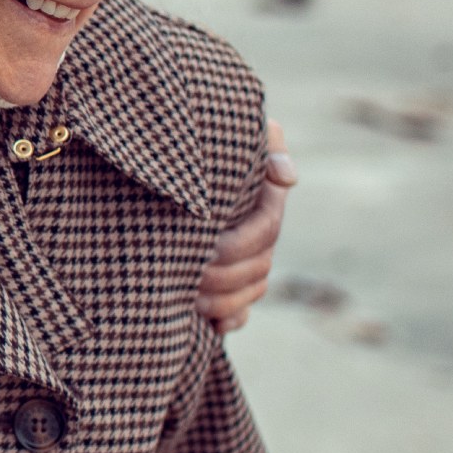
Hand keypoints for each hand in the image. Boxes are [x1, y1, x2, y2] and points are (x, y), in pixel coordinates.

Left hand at [197, 118, 295, 332]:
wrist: (166, 148)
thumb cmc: (202, 131)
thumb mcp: (233, 126)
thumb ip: (264, 142)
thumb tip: (286, 177)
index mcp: (263, 198)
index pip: (265, 230)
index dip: (239, 243)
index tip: (206, 246)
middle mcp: (258, 232)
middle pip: (259, 268)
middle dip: (225, 278)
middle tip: (186, 279)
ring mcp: (245, 259)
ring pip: (252, 291)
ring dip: (225, 301)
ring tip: (187, 299)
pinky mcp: (225, 281)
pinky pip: (240, 312)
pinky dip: (230, 321)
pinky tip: (212, 326)